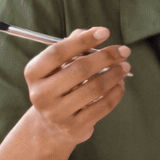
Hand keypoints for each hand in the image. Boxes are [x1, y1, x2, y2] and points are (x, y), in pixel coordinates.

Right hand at [22, 27, 130, 146]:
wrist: (52, 126)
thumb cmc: (60, 86)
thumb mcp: (58, 66)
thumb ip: (73, 45)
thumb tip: (94, 31)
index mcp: (33, 73)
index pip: (58, 52)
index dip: (82, 41)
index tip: (105, 32)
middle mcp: (41, 94)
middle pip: (79, 69)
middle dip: (106, 57)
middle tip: (124, 51)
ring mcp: (57, 113)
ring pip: (95, 88)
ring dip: (115, 74)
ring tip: (125, 67)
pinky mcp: (74, 127)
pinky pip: (102, 106)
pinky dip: (116, 92)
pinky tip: (121, 84)